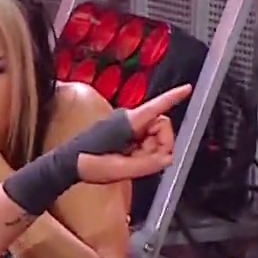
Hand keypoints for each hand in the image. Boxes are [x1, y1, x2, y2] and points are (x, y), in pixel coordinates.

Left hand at [74, 84, 189, 183]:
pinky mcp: (125, 134)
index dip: (173, 97)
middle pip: (162, 126)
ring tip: (130, 161)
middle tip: (143, 160)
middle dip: (160, 145)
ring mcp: (128, 127)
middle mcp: (130, 120)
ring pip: (156, 136)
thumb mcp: (120, 169)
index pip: (156, 107)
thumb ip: (148, 164)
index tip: (187, 88)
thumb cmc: (89, 162)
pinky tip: (129, 160)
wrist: (70, 164)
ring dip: (150, 152)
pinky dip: (143, 154)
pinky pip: (146, 142)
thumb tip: (167, 158)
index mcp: (129, 122)